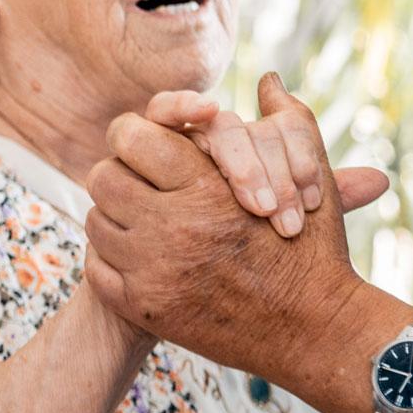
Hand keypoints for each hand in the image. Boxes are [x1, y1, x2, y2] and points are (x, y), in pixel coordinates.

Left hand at [84, 74, 366, 371]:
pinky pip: (98, 270)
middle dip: (121, 174)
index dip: (135, 134)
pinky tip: (140, 256)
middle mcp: (173, 228)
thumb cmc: (315, 251)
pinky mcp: (147, 309)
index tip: (149, 145)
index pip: (130, 137)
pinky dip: (113, 260)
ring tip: (144, 218)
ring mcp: (154, 272)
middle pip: (103, 177)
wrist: (315, 332)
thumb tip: (269, 79)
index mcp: (205, 188)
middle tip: (141, 182)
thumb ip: (290, 120)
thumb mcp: (311, 176)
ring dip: (116, 217)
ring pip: (96, 223)